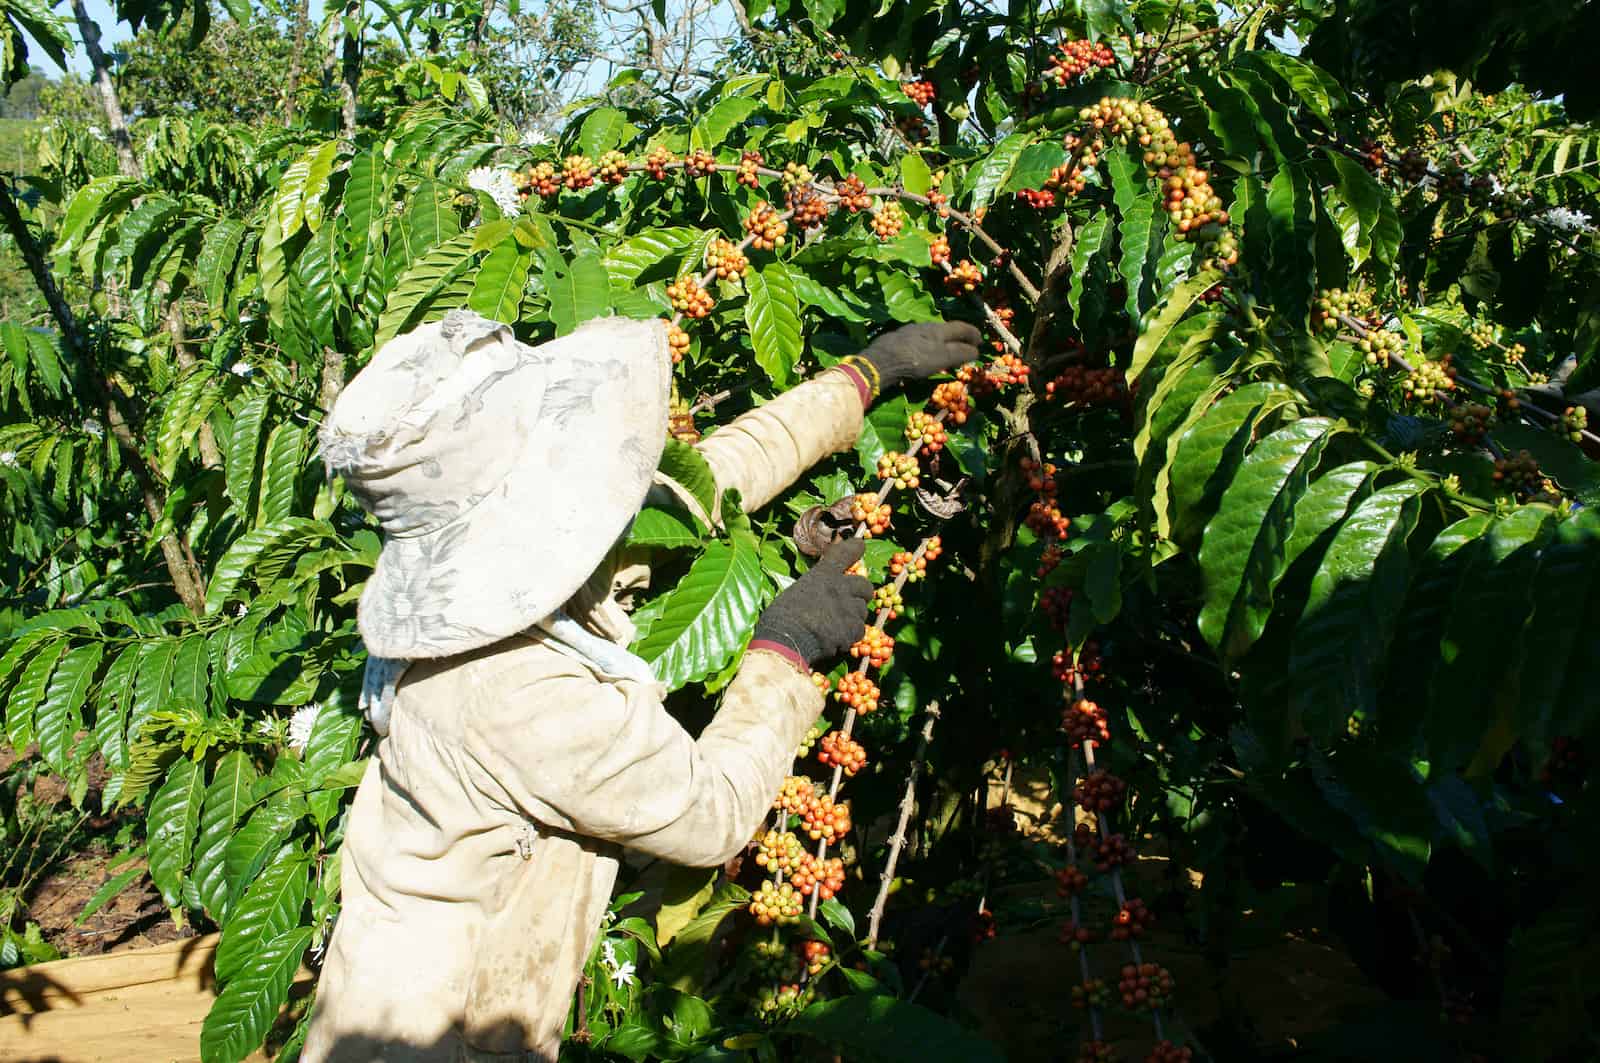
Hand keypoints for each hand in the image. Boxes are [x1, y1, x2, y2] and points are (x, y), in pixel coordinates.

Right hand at [751, 538, 872, 669]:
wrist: (785, 639)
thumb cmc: (780, 617)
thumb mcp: (795, 593)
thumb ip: (813, 589)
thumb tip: (821, 597)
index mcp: (822, 575)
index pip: (843, 554)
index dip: (854, 548)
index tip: (860, 545)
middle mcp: (839, 587)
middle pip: (865, 586)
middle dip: (861, 594)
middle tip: (851, 603)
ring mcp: (848, 608)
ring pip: (862, 611)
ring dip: (853, 618)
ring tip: (836, 626)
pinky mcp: (851, 629)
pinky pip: (859, 631)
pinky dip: (850, 636)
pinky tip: (836, 640)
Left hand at [856, 320, 983, 393]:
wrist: (880, 361)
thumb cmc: (915, 360)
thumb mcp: (942, 358)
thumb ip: (960, 353)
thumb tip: (975, 351)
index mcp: (938, 329)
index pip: (960, 327)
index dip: (972, 334)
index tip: (980, 341)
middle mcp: (924, 326)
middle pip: (945, 329)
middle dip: (957, 336)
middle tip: (965, 345)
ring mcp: (909, 332)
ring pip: (930, 334)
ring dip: (942, 341)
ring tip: (946, 349)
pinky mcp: (896, 340)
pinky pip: (918, 341)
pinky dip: (928, 346)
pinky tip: (923, 353)